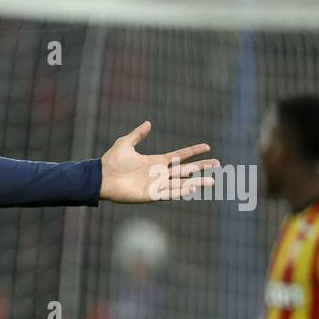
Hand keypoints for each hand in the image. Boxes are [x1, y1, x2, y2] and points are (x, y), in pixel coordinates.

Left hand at [100, 121, 219, 203]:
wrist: (101, 178)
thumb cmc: (111, 162)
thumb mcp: (125, 143)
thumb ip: (138, 134)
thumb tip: (148, 123)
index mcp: (156, 162)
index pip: (179, 156)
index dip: (193, 151)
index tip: (207, 147)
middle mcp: (159, 174)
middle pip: (185, 170)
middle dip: (201, 167)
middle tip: (218, 164)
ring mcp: (156, 185)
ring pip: (181, 183)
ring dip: (197, 182)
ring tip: (213, 181)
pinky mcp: (150, 195)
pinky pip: (169, 193)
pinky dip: (181, 192)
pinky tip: (193, 188)